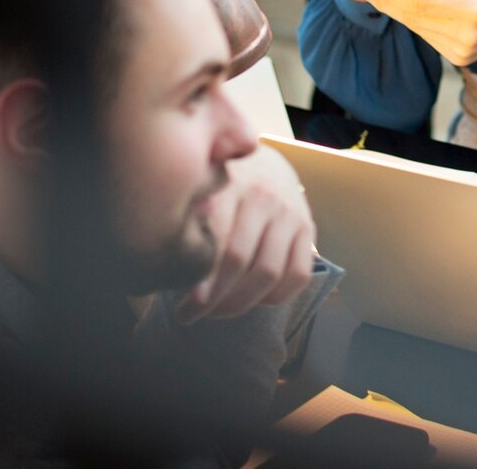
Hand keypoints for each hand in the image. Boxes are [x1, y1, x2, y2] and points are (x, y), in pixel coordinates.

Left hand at [176, 146, 316, 322]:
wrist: (264, 161)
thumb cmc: (220, 183)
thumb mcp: (201, 189)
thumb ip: (191, 219)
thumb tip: (168, 267)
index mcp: (231, 185)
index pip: (217, 238)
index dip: (202, 278)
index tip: (186, 306)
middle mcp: (265, 198)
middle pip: (240, 261)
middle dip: (214, 298)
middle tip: (189, 315)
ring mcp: (290, 214)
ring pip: (269, 272)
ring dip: (240, 303)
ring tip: (217, 312)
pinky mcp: (308, 229)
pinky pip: (299, 275)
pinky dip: (277, 297)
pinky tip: (254, 301)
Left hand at [358, 0, 476, 69]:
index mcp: (471, 10)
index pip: (419, 3)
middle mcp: (464, 35)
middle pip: (413, 18)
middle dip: (387, 2)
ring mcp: (461, 51)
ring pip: (418, 28)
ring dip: (398, 12)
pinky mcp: (458, 59)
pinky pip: (428, 37)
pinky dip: (416, 22)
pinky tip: (405, 11)